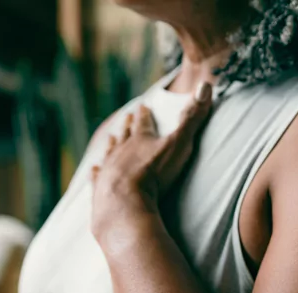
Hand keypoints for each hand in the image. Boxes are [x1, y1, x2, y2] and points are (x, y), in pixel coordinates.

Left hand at [90, 81, 213, 243]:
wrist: (125, 202)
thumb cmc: (153, 173)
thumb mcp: (178, 144)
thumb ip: (191, 119)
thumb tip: (205, 85)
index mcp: (140, 140)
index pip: (143, 123)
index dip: (144, 115)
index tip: (142, 105)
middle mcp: (121, 151)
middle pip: (125, 135)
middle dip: (127, 126)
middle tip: (127, 117)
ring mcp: (108, 170)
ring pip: (109, 153)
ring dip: (112, 146)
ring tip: (110, 139)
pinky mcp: (100, 190)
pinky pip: (96, 178)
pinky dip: (95, 173)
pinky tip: (92, 171)